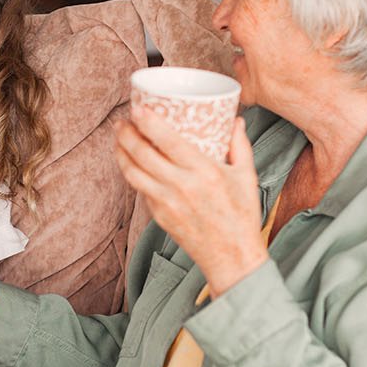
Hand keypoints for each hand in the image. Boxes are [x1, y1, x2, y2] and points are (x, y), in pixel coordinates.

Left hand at [115, 106, 267, 296]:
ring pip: (133, 172)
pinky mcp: (159, 216)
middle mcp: (181, 186)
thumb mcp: (247, 177)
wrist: (232, 258)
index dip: (148, 122)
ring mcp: (166, 203)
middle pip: (142, 154)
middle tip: (123, 121)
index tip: (138, 108)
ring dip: (121, 152)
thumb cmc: (242, 216)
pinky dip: (132, 173)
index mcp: (204, 172)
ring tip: (120, 139)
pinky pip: (140, 189)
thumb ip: (240, 146)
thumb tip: (235, 121)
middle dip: (127, 133)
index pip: (168, 141)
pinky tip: (131, 163)